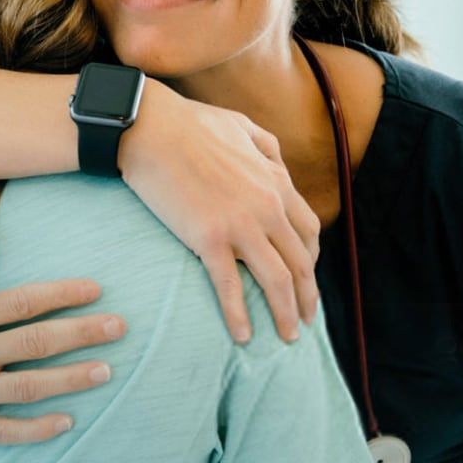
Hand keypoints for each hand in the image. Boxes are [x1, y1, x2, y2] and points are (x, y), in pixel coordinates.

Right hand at [0, 238, 124, 449]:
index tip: (95, 290)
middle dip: (82, 333)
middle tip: (120, 327)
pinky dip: (37, 428)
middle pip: (35, 341)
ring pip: (28, 386)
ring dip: (72, 378)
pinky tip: (67, 422)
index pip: (20, 302)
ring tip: (107, 371)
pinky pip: (5, 430)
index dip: (61, 295)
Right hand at [120, 80, 320, 343]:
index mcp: (276, 182)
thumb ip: (267, 148)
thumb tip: (278, 166)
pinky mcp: (209, 239)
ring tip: (287, 338)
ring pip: (277, 280)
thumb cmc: (189, 124)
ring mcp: (241, 225)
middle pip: (300, 262)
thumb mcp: (242, 126)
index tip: (305, 279)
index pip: (308, 231)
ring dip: (286, 313)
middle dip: (307, 296)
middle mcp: (268, 207)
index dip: (311, 260)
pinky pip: (231, 286)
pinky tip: (243, 336)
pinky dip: (240, 315)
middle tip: (305, 320)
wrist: (151, 128)